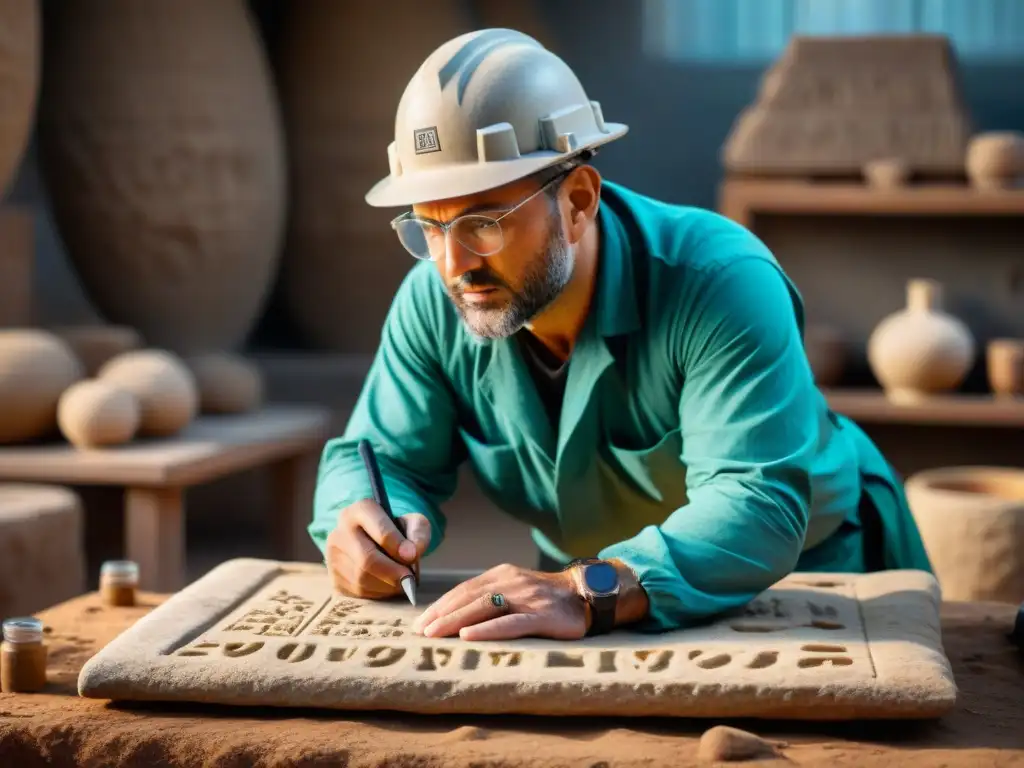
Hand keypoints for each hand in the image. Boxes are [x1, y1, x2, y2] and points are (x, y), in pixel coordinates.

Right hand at [325, 499, 430, 599]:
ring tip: (401, 581)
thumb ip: (418, 533)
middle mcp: (341, 530)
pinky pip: (357, 592)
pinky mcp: (334, 578)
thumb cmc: (397, 531)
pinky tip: (387, 585)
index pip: (379, 529)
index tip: (412, 556)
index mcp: (361, 510)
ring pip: (362, 579)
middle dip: (393, 572)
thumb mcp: (413, 523)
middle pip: (367, 559)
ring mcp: (333, 555)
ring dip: (387, 586)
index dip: (398, 545)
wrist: (374, 542)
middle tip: (409, 578)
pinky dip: (378, 593)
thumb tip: (412, 553)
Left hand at [409, 563, 588, 640]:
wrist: (585, 594)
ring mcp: (525, 598)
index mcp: (501, 575)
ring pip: (483, 608)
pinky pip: (510, 623)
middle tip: (420, 632)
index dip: (440, 605)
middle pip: (468, 598)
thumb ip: (491, 597)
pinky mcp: (541, 616)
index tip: (420, 622)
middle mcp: (510, 582)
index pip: (464, 589)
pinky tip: (470, 636)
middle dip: (441, 615)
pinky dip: (487, 629)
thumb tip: (458, 616)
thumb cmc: (546, 597)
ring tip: (435, 634)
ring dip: (455, 621)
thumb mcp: (515, 589)